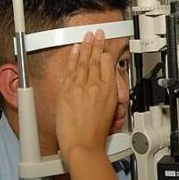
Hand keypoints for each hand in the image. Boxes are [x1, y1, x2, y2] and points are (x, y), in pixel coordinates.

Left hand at [56, 30, 116, 163]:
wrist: (83, 145)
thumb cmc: (96, 135)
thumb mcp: (110, 114)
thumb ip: (106, 98)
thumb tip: (103, 90)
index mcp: (109, 92)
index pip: (108, 65)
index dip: (107, 53)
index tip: (107, 46)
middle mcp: (96, 86)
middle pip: (96, 59)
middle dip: (97, 44)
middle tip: (98, 34)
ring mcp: (81, 87)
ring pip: (84, 61)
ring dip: (86, 46)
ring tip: (87, 36)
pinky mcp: (67, 91)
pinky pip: (71, 69)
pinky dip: (73, 57)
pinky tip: (75, 49)